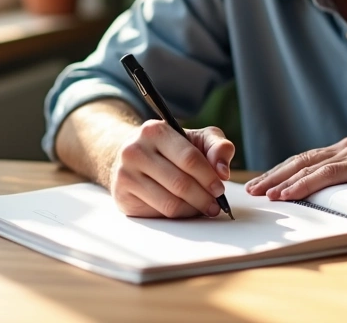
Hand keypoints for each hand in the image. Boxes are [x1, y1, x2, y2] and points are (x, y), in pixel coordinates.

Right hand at [108, 120, 234, 217]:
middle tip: (216, 205)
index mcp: (154, 131)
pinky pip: (159, 213)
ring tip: (204, 208)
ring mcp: (125, 175)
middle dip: (204, 197)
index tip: (220, 188)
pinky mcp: (123, 197)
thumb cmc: (172, 148)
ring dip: (193, 209)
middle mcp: (134, 150)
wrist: (134, 157)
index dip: (209, 177)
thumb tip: (223, 170)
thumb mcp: (197, 139)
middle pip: (180, 184)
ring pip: (170, 203)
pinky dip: (178, 215)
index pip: (189, 158)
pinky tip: (186, 209)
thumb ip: (218, 146)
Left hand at [244, 137, 346, 200]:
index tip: (263, 183)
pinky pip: (326, 174)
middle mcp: (345, 147)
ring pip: (308, 166)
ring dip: (282, 181)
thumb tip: (334, 192)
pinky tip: (288, 193)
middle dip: (273, 175)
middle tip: (251, 189)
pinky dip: (303, 184)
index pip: (306, 159)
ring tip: (263, 194)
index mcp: (345, 148)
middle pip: (299, 160)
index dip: (282, 171)